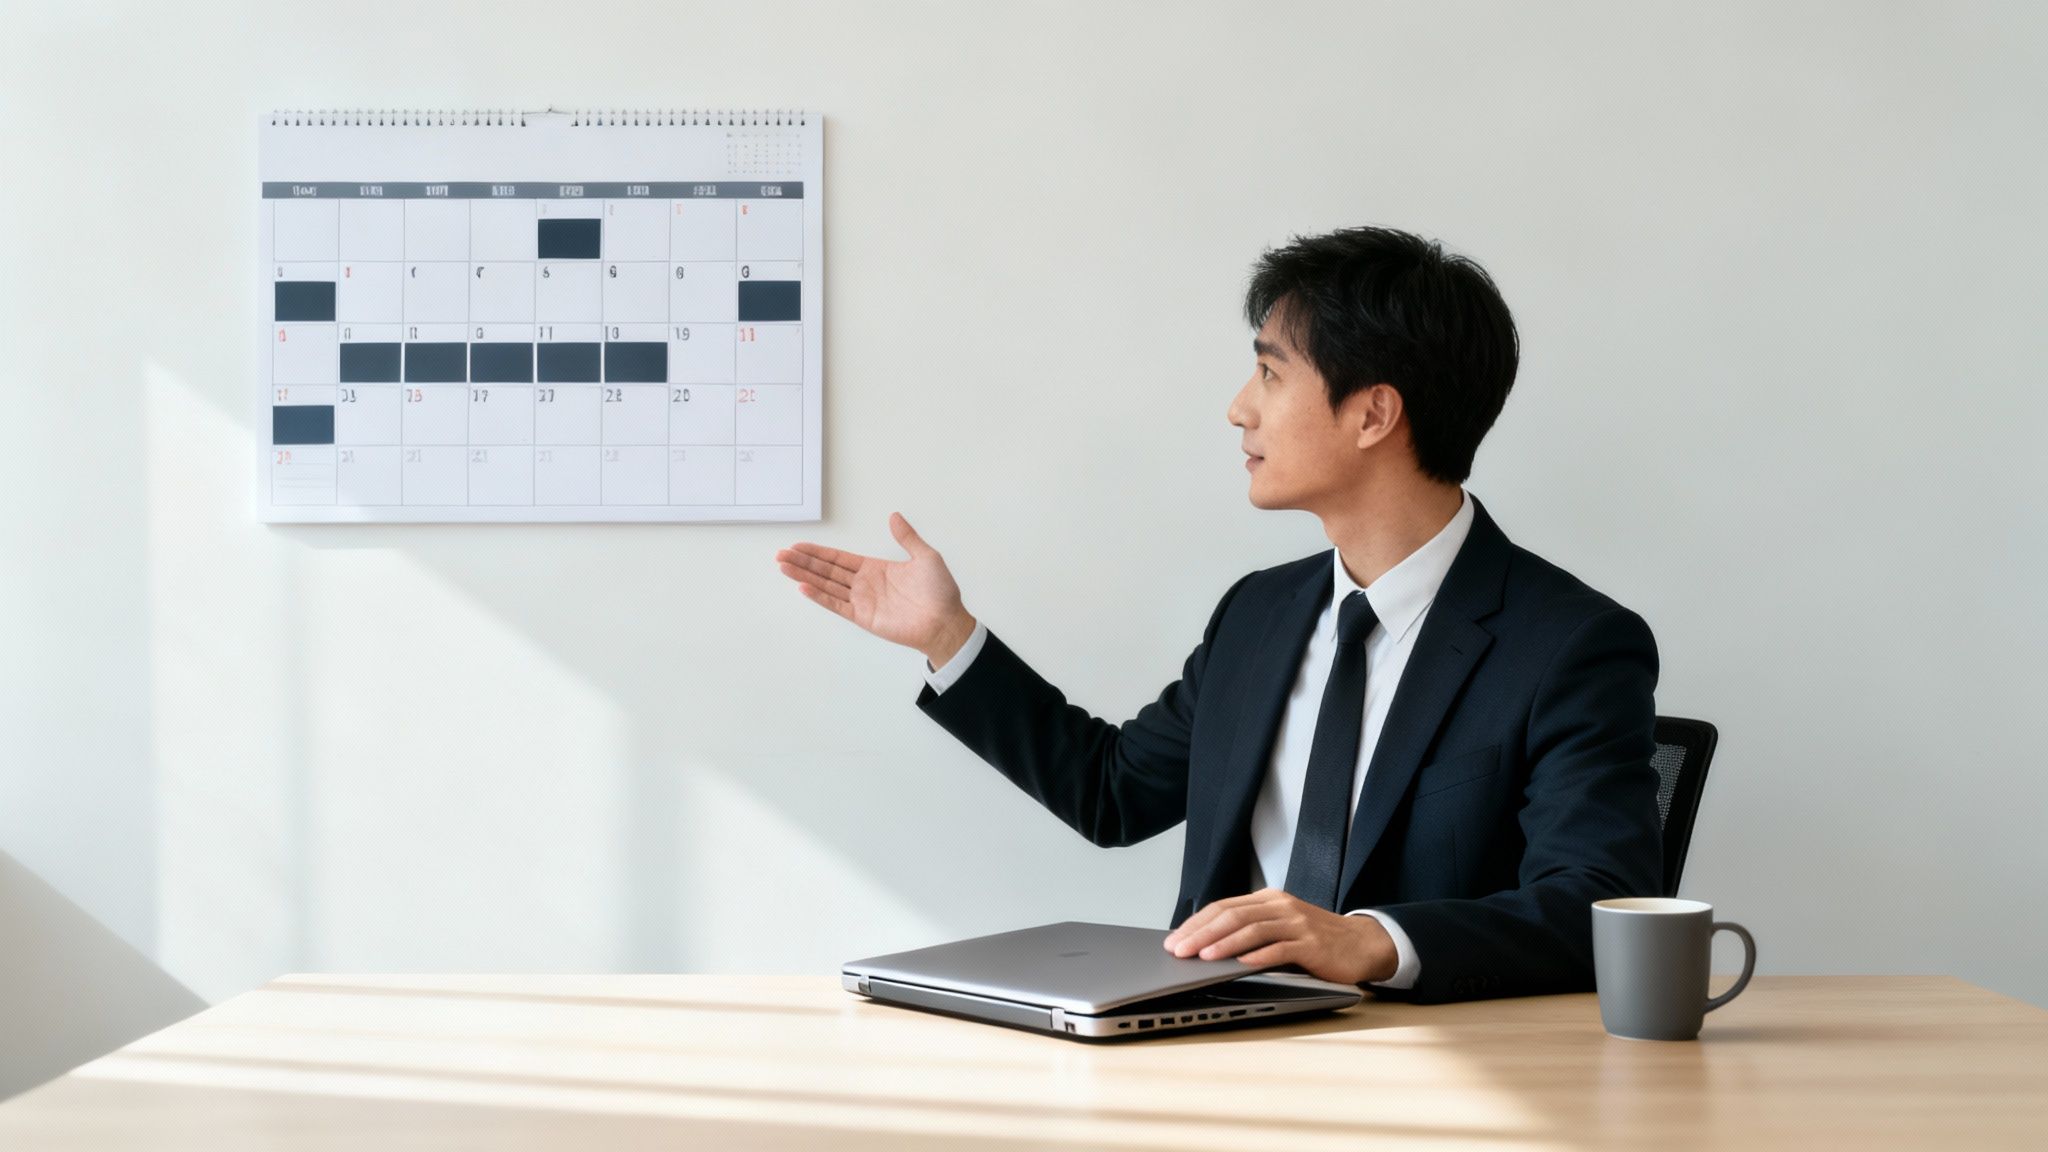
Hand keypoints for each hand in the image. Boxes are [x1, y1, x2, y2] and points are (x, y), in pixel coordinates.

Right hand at [775, 512, 977, 665]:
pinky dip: (820, 596)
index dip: (818, 552)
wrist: (946, 621)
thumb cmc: (940, 592)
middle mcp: (864, 584)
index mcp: (875, 568)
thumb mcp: (926, 556)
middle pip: (827, 570)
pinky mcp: (864, 617)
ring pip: (827, 585)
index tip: (799, 546)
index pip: (840, 558)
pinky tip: (804, 587)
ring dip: (805, 576)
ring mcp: (862, 601)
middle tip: (781, 555)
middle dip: (804, 562)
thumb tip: (894, 516)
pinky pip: (837, 604)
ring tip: (784, 567)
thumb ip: (907, 537)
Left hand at [1163, 888, 1396, 985]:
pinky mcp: (1312, 944)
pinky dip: (1258, 956)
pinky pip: (1280, 949)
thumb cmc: (1316, 939)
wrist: (1362, 944)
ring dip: (1223, 944)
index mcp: (1269, 900)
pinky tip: (1241, 965)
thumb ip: (1251, 928)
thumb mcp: (1281, 925)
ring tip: (1202, 957)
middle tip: (1178, 950)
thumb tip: (1206, 943)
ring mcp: (1297, 924)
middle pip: (1232, 916)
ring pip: (1252, 930)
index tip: (1174, 940)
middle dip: (1200, 934)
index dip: (1195, 923)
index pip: (1223, 907)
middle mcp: (1280, 906)